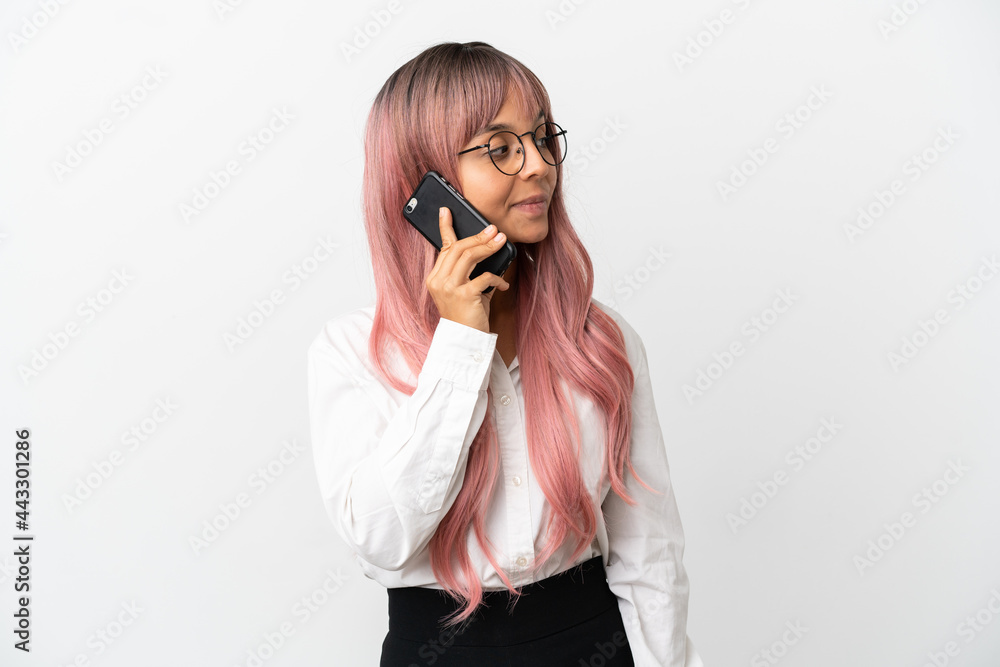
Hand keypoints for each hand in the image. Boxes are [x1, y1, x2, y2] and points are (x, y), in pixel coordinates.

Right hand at [425, 206, 509, 333]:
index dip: (446, 228)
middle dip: (478, 236)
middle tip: (494, 230)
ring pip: (468, 256)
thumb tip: (485, 247)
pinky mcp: (464, 296)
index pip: (442, 247)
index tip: (447, 211)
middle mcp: (438, 281)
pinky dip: (497, 278)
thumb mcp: (462, 290)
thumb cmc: (467, 315)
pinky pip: (484, 277)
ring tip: (501, 241)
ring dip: (487, 247)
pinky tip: (504, 283)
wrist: (465, 342)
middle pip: (458, 248)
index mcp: (435, 278)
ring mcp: (450, 289)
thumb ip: (467, 271)